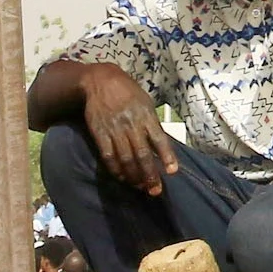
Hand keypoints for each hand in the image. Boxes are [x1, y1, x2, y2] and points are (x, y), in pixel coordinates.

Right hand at [80, 61, 181, 194]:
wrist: (100, 80)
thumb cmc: (128, 92)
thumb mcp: (145, 103)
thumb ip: (152, 124)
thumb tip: (161, 147)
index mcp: (147, 116)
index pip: (160, 139)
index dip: (167, 157)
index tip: (172, 172)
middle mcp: (132, 124)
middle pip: (142, 155)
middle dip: (150, 175)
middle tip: (155, 190)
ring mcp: (115, 130)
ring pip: (126, 159)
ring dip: (133, 176)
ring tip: (139, 186)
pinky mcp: (100, 133)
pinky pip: (108, 156)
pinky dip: (115, 169)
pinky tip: (121, 177)